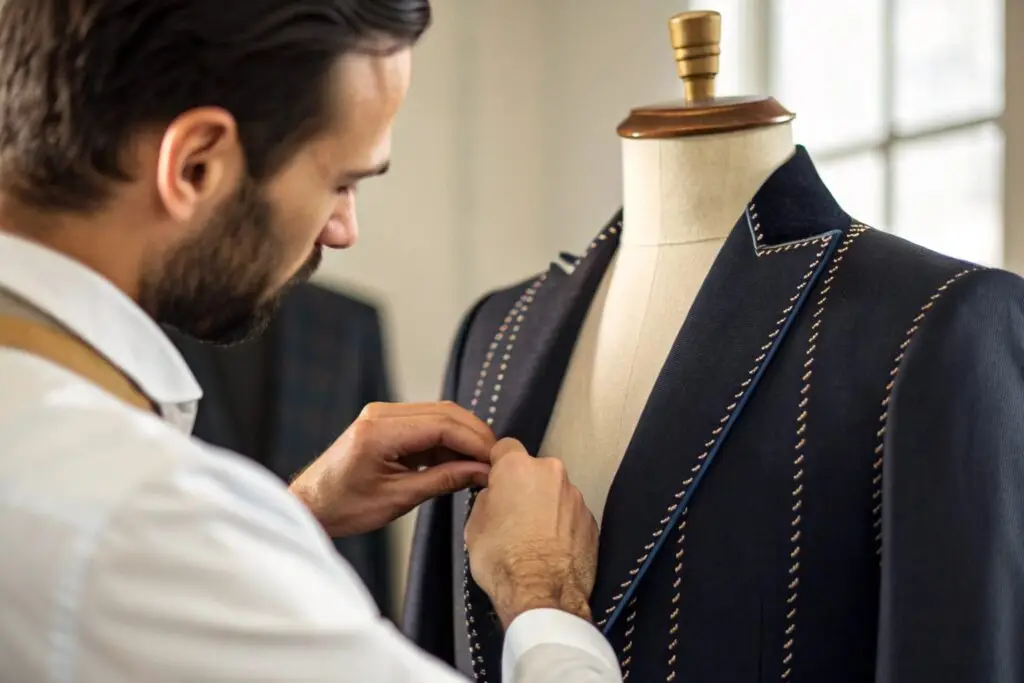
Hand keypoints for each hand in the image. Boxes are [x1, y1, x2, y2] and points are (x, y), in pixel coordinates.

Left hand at [290, 401, 494, 536]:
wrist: (311, 505)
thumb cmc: (345, 507)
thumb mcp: (398, 499)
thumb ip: (443, 480)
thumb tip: (482, 472)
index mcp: (380, 431)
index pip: (442, 425)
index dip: (475, 441)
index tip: (496, 461)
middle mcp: (381, 413)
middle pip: (445, 412)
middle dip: (475, 435)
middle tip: (497, 460)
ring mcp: (383, 415)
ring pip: (439, 415)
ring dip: (464, 436)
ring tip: (483, 463)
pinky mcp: (387, 423)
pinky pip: (427, 423)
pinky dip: (448, 439)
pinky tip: (462, 460)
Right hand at [465, 438, 598, 628]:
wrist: (541, 594)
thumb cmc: (503, 560)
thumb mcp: (474, 525)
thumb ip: (487, 499)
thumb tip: (496, 497)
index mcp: (518, 467)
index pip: (505, 447)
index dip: (498, 463)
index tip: (496, 478)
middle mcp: (552, 473)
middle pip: (534, 471)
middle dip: (525, 487)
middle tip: (513, 515)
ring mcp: (576, 497)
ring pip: (555, 493)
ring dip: (546, 507)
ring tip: (533, 538)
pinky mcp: (591, 520)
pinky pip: (571, 515)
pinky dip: (562, 526)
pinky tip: (551, 548)